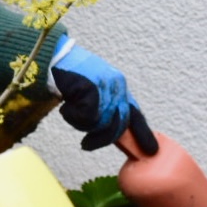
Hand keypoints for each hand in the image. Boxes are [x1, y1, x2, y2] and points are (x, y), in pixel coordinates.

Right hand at [48, 39, 156, 153]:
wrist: (54, 57)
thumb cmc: (70, 75)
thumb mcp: (93, 90)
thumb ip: (104, 106)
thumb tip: (109, 129)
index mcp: (119, 86)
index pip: (135, 113)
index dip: (143, 133)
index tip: (151, 149)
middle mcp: (117, 86)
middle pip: (118, 123)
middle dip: (102, 138)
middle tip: (87, 144)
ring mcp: (106, 87)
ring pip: (100, 122)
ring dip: (81, 124)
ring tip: (69, 112)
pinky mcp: (91, 89)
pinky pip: (86, 118)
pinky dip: (72, 117)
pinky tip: (65, 109)